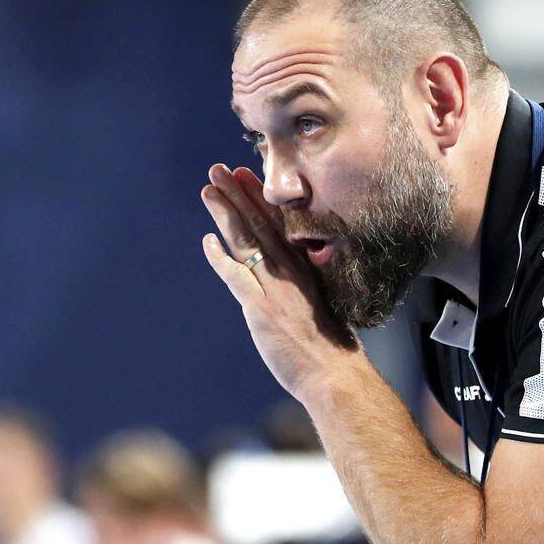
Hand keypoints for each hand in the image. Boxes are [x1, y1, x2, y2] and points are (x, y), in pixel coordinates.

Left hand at [200, 164, 360, 404]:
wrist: (335, 374)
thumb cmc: (330, 348)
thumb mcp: (320, 307)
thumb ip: (302, 290)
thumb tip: (290, 285)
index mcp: (305, 269)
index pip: (280, 224)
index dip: (260, 198)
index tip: (247, 175)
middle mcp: (290, 273)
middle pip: (261, 224)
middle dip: (239, 194)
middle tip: (220, 169)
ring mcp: (276, 289)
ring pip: (247, 242)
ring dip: (226, 214)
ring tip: (209, 190)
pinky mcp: (262, 310)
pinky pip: (237, 277)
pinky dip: (221, 258)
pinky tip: (207, 241)